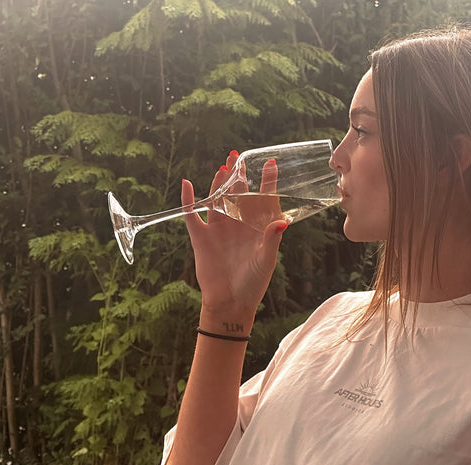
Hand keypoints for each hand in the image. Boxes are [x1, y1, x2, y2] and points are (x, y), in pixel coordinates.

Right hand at [182, 151, 286, 318]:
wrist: (230, 302)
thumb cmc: (253, 283)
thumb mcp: (266, 260)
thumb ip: (271, 239)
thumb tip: (283, 220)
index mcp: (256, 228)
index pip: (263, 199)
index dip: (267, 181)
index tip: (270, 162)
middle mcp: (237, 225)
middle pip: (237, 194)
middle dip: (238, 174)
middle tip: (237, 155)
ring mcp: (218, 230)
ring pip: (217, 200)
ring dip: (218, 183)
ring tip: (222, 166)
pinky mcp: (201, 238)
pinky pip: (192, 215)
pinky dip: (188, 200)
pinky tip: (186, 184)